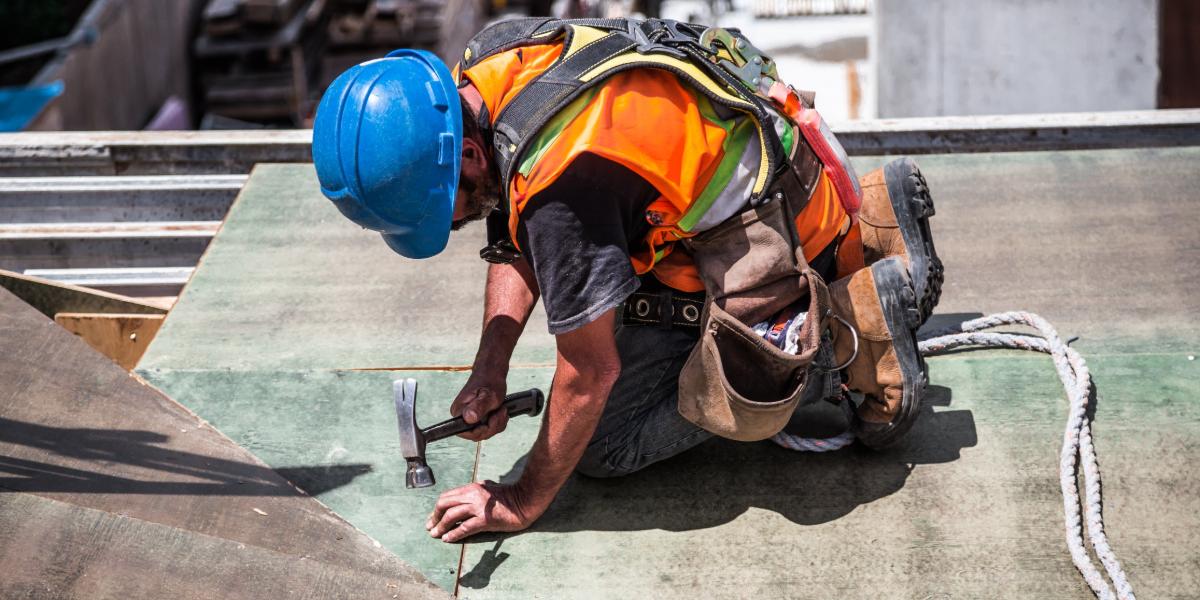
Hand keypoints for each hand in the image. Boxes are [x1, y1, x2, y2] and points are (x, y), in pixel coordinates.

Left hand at [425, 480, 542, 542]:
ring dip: (440, 527)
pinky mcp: (485, 519)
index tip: (433, 517)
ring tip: (435, 535)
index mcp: (472, 487)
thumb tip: (462, 499)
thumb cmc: (509, 496)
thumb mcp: (488, 488)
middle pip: (445, 504)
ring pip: (451, 516)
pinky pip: (464, 528)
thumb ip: (475, 492)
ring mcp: (478, 507)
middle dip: (434, 516)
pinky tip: (448, 539)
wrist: (525, 501)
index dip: (437, 508)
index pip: (447, 496)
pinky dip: (454, 534)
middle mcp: (473, 495)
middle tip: (430, 527)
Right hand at [451, 371, 508, 441]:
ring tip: (501, 409)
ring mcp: (468, 418)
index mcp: (458, 411)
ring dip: (497, 423)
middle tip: (501, 411)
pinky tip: (500, 411)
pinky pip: (488, 429)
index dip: (482, 431)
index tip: (492, 418)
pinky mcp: (476, 419)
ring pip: (485, 433)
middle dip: (493, 426)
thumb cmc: (489, 381)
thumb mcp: (489, 395)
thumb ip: (479, 407)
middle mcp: (461, 417)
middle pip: (477, 435)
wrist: (491, 373)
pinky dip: (498, 422)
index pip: (466, 433)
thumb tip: (469, 418)